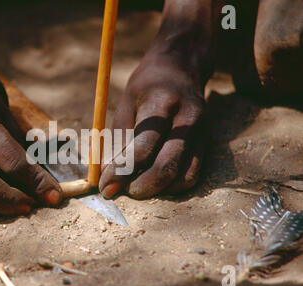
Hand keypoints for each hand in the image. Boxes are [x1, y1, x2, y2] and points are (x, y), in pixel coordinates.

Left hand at [99, 47, 205, 198]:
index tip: (105, 186)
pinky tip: (155, 183)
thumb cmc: (146, 87)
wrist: (182, 67)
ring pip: (183, 176)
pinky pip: (193, 174)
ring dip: (157, 190)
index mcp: (162, 102)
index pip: (144, 145)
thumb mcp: (125, 104)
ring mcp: (201, 131)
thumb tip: (108, 176)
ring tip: (135, 187)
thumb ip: (119, 140)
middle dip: (140, 187)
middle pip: (167, 165)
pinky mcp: (207, 142)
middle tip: (119, 192)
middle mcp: (187, 118)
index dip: (123, 171)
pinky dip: (172, 186)